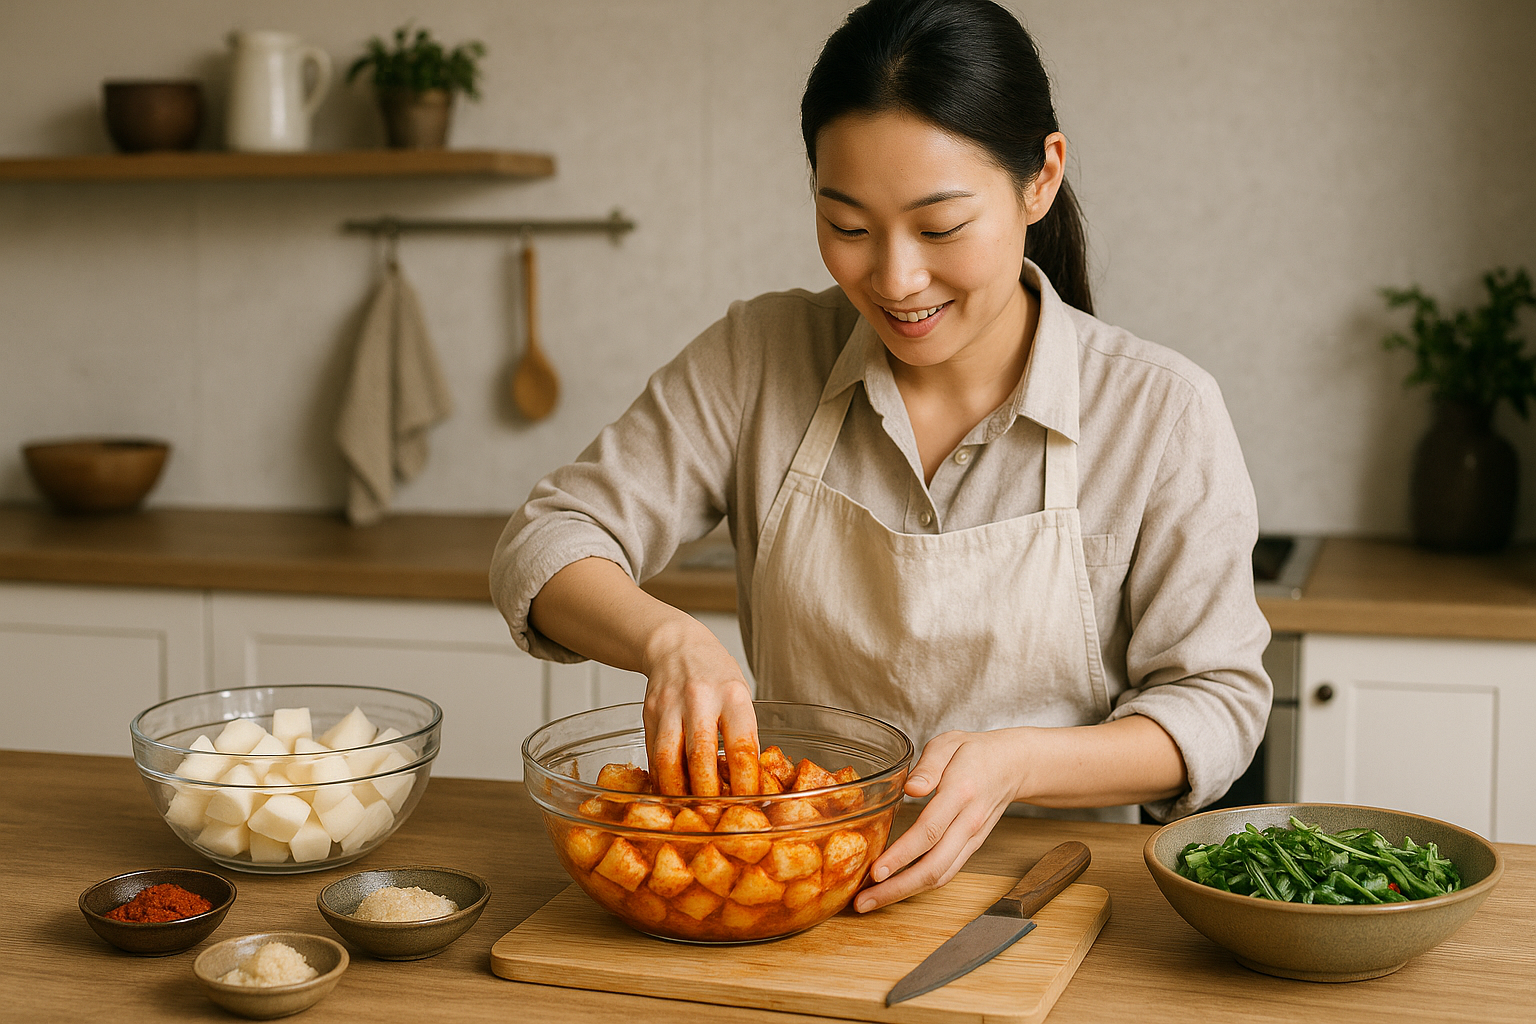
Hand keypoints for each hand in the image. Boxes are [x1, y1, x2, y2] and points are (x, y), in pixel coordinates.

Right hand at [640, 617, 757, 795]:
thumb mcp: (740, 695)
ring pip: (668, 759)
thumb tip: (746, 783)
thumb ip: (742, 733)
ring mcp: (670, 706)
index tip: (750, 804)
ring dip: (678, 792)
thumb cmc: (715, 674)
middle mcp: (700, 699)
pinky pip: (652, 755)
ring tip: (688, 811)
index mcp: (733, 695)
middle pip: (701, 757)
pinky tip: (669, 793)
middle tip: (715, 818)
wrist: (676, 645)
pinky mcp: (648, 714)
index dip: (745, 782)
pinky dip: (660, 779)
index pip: (741, 746)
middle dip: (707, 794)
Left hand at [854, 729, 1027, 912]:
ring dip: (906, 893)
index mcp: (961, 792)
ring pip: (941, 876)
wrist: (1012, 766)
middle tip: (864, 901)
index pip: (929, 830)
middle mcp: (968, 823)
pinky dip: (920, 886)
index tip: (876, 870)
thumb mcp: (949, 743)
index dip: (902, 854)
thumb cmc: (974, 752)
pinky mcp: (970, 848)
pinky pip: (946, 873)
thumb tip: (911, 788)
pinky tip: (896, 889)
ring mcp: (971, 839)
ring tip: (872, 901)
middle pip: (934, 865)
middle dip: (898, 888)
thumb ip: (929, 765)